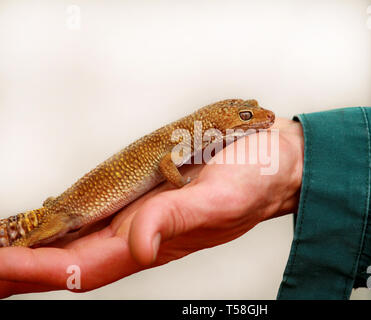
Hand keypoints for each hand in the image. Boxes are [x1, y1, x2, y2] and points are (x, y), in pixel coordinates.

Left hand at [0, 118, 302, 297]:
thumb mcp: (220, 198)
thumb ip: (176, 220)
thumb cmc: (254, 178)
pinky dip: (63, 220)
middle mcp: (143, 231)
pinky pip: (96, 212)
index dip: (35, 271)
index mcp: (158, 241)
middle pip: (70, 260)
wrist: (273, 158)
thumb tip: (136, 246)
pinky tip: (44, 222)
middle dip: (21, 267)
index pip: (84, 267)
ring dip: (34, 247)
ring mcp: (142, 212)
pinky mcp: (146, 191)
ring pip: (78, 240)